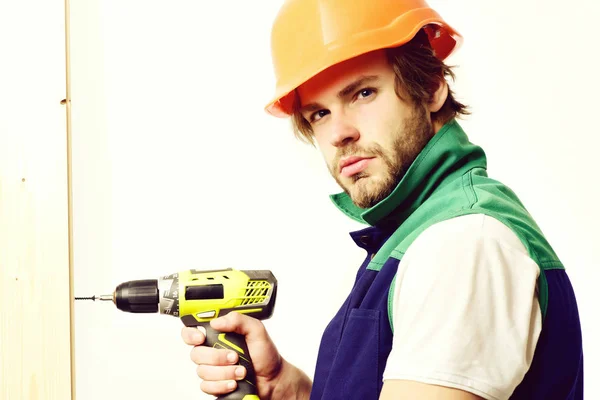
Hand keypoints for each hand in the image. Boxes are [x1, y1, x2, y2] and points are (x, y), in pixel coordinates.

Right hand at [181, 312, 311, 399]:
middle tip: (235, 357)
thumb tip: (217, 321)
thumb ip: (238, 320)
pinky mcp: (214, 384)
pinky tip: (233, 383)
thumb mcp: (256, 330)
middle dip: (216, 357)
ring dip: (224, 372)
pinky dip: (221, 385)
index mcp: (219, 335)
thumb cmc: (265, 355)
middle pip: (196, 353)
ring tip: (241, 371)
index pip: (193, 331)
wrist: (273, 379)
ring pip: (202, 371)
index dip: (191, 334)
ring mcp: (213, 368)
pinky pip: (206, 386)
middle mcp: (213, 350)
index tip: (200, 338)